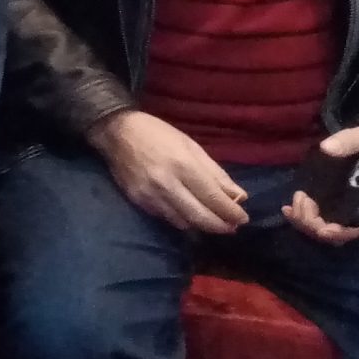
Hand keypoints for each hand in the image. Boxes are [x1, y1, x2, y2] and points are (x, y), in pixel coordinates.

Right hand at [88, 109, 248, 234]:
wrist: (116, 132)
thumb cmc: (158, 134)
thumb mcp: (191, 146)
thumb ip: (215, 173)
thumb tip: (239, 196)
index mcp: (183, 165)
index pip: (214, 198)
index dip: (232, 212)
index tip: (243, 218)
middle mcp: (167, 184)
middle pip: (201, 217)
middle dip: (221, 226)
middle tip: (232, 227)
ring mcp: (150, 195)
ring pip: (185, 223)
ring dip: (203, 226)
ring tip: (214, 222)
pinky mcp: (139, 201)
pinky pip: (167, 219)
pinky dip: (183, 220)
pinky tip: (189, 215)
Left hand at [283, 125, 358, 245]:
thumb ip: (347, 142)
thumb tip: (326, 147)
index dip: (341, 233)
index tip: (322, 229)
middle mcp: (358, 210)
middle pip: (336, 234)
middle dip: (313, 223)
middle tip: (301, 199)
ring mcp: (345, 209)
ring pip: (324, 229)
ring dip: (305, 220)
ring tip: (296, 199)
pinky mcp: (333, 204)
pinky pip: (318, 220)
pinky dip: (301, 217)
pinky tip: (288, 208)